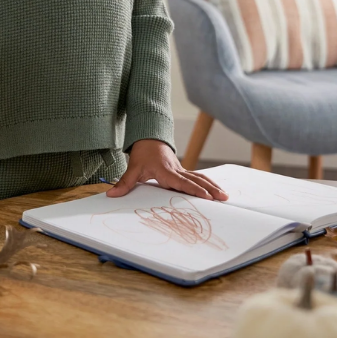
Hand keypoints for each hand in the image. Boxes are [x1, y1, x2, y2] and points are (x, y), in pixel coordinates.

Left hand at [106, 139, 228, 200]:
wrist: (148, 139)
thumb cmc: (142, 154)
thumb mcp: (132, 168)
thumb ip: (124, 183)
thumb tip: (111, 195)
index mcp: (166, 171)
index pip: (182, 181)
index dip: (194, 189)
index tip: (206, 196)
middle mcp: (176, 170)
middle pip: (196, 180)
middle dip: (210, 189)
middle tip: (223, 198)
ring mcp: (181, 170)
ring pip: (200, 178)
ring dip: (212, 186)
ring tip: (225, 196)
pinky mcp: (182, 171)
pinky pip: (197, 177)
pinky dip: (208, 183)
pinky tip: (216, 190)